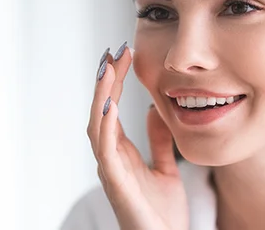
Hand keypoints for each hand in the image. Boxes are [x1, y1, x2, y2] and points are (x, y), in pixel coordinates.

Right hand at [87, 44, 188, 229]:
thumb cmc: (162, 216)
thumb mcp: (166, 170)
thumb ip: (159, 143)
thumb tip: (157, 111)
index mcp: (121, 153)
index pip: (113, 109)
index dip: (115, 81)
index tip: (123, 54)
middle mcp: (111, 159)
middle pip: (101, 111)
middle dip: (106, 81)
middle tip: (113, 51)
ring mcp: (111, 171)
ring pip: (97, 125)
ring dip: (102, 95)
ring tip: (108, 68)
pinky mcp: (117, 184)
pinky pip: (105, 150)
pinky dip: (104, 125)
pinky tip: (110, 103)